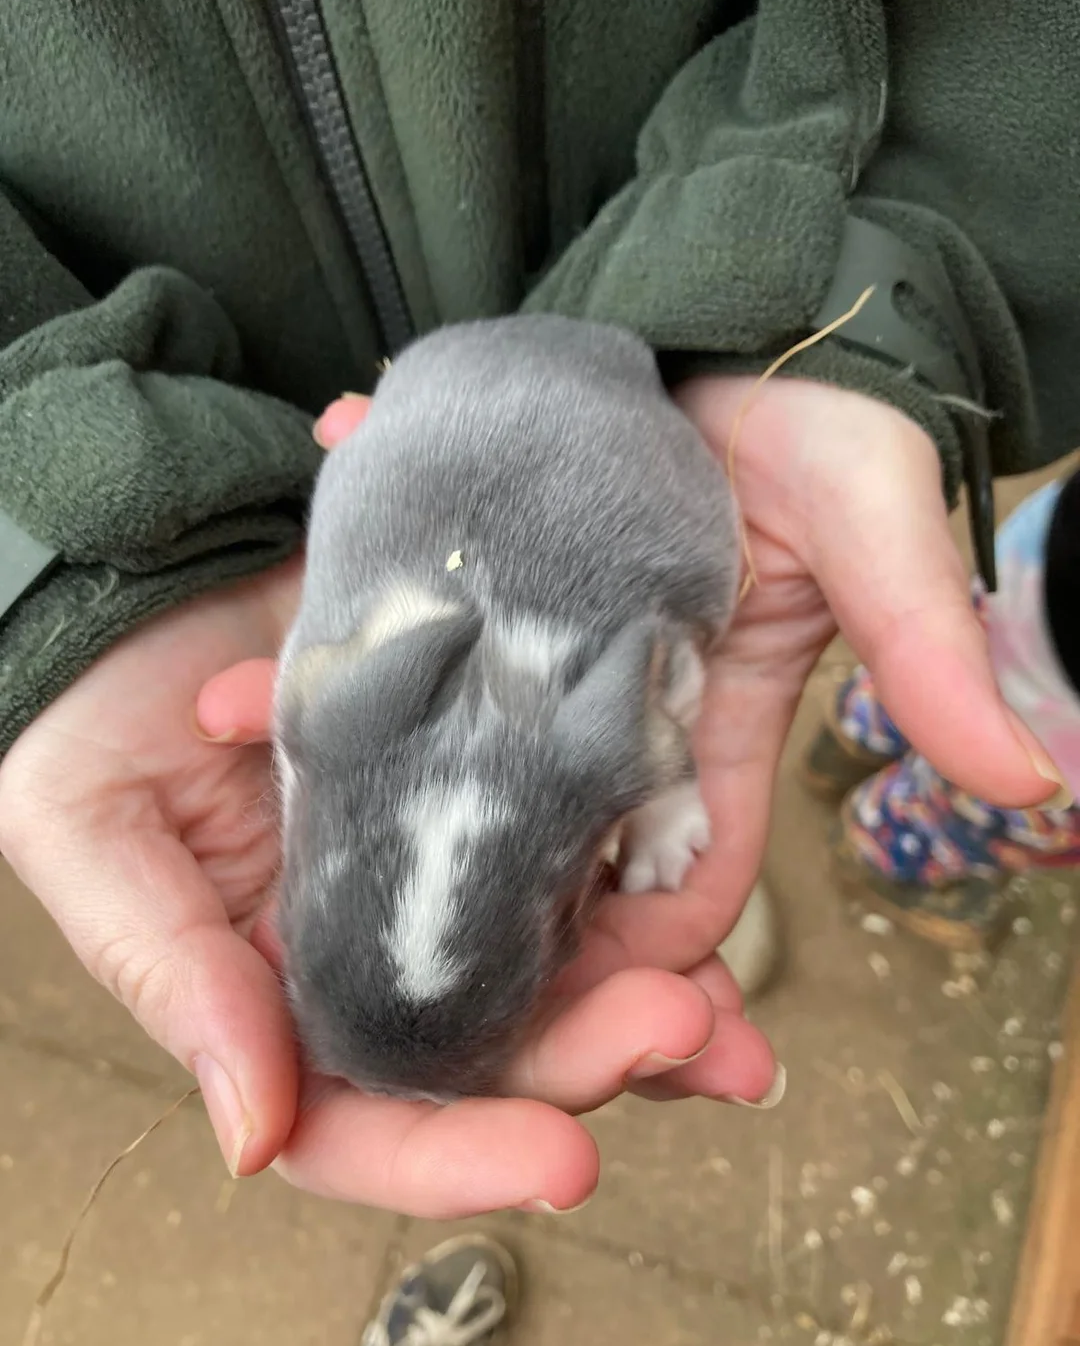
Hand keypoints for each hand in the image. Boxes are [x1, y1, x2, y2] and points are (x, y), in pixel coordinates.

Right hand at [0, 399, 775, 1219]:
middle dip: (598, 1061)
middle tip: (691, 1038)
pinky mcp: (504, 779)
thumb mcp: (94, 834)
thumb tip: (256, 1138)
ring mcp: (448, 865)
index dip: (463, 1156)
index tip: (565, 1162)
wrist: (155, 569)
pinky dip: (654, 876)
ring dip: (659, 999)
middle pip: (500, 1051)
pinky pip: (590, 845)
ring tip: (742, 1026)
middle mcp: (381, 946)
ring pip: (563, 966)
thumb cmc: (94, 710)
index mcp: (282, 992)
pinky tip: (711, 886)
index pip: (372, 1116)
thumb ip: (172, 975)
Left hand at [305, 379, 1061, 963]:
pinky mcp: (467, 612)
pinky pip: (387, 675)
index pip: (671, 900)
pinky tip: (240, 693)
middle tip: (367, 957)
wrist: (734, 320)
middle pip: (537, 872)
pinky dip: (324, 684)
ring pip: (438, 781)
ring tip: (259, 788)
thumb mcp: (870, 526)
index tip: (562, 1024)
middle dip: (466, 925)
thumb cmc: (817, 422)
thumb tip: (1036, 776)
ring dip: (356, 796)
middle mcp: (605, 729)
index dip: (630, 980)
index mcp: (702, 742)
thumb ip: (926, 649)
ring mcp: (529, 676)